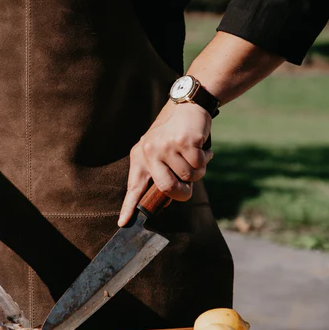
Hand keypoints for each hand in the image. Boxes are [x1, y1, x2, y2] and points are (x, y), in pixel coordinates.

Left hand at [118, 100, 212, 225]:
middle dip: (183, 192)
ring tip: (194, 155)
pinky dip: (205, 159)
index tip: (123, 224)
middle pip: (168, 188)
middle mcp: (149, 151)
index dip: (129, 207)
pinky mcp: (184, 141)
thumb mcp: (159, 150)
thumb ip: (159, 171)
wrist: (187, 106)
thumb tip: (166, 199)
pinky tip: (201, 147)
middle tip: (188, 186)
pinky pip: (199, 165)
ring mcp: (166, 145)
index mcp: (140, 156)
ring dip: (198, 171)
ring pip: (188, 177)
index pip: (134, 186)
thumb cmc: (175, 134)